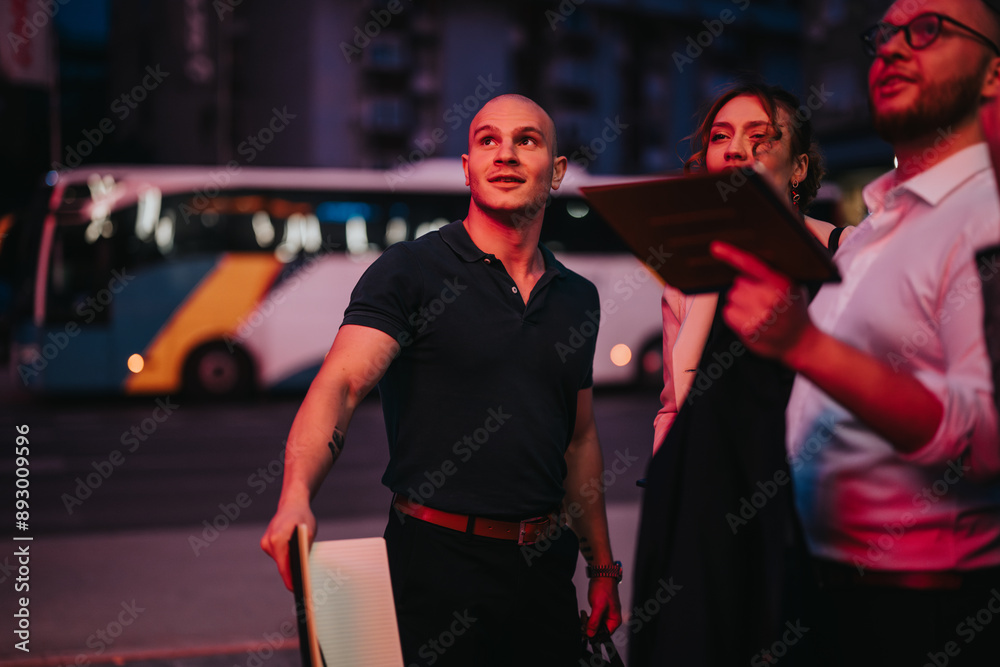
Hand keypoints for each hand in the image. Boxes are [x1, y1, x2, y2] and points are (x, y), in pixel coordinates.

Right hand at [260, 500, 315, 590]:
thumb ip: (304, 551)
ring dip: (290, 565)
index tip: (299, 592)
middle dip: (292, 575)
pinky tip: (296, 558)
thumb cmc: (303, 518)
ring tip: (302, 575)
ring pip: (280, 561)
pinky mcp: (266, 543)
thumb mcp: (309, 534)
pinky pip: (278, 556)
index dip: (292, 581)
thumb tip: (303, 570)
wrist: (292, 503)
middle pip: (281, 566)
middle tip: (305, 588)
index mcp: (278, 540)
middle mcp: (268, 543)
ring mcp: (266, 543)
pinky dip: (287, 558)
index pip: (284, 567)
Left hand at [585, 577, 622, 636]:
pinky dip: (588, 618)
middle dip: (591, 628)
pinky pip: (594, 619)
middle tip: (584, 624)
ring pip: (596, 625)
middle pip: (600, 630)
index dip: (596, 635)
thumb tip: (591, 633)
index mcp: (615, 620)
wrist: (601, 575)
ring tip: (584, 618)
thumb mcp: (598, 607)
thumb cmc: (604, 588)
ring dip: (589, 623)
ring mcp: (606, 614)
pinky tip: (584, 615)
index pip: (606, 634)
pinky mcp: (600, 610)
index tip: (587, 633)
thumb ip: (595, 621)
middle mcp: (611, 618)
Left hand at [710, 241, 813, 365]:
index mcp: (781, 283)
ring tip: (758, 312)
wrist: (800, 342)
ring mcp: (757, 315)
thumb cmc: (795, 313)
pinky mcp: (748, 329)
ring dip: (740, 303)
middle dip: (746, 289)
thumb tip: (747, 266)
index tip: (716, 248)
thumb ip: (772, 276)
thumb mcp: (793, 287)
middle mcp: (769, 298)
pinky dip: (735, 316)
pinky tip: (750, 320)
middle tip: (761, 301)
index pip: (751, 264)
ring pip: (732, 297)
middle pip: (739, 283)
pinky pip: (728, 313)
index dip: (731, 254)